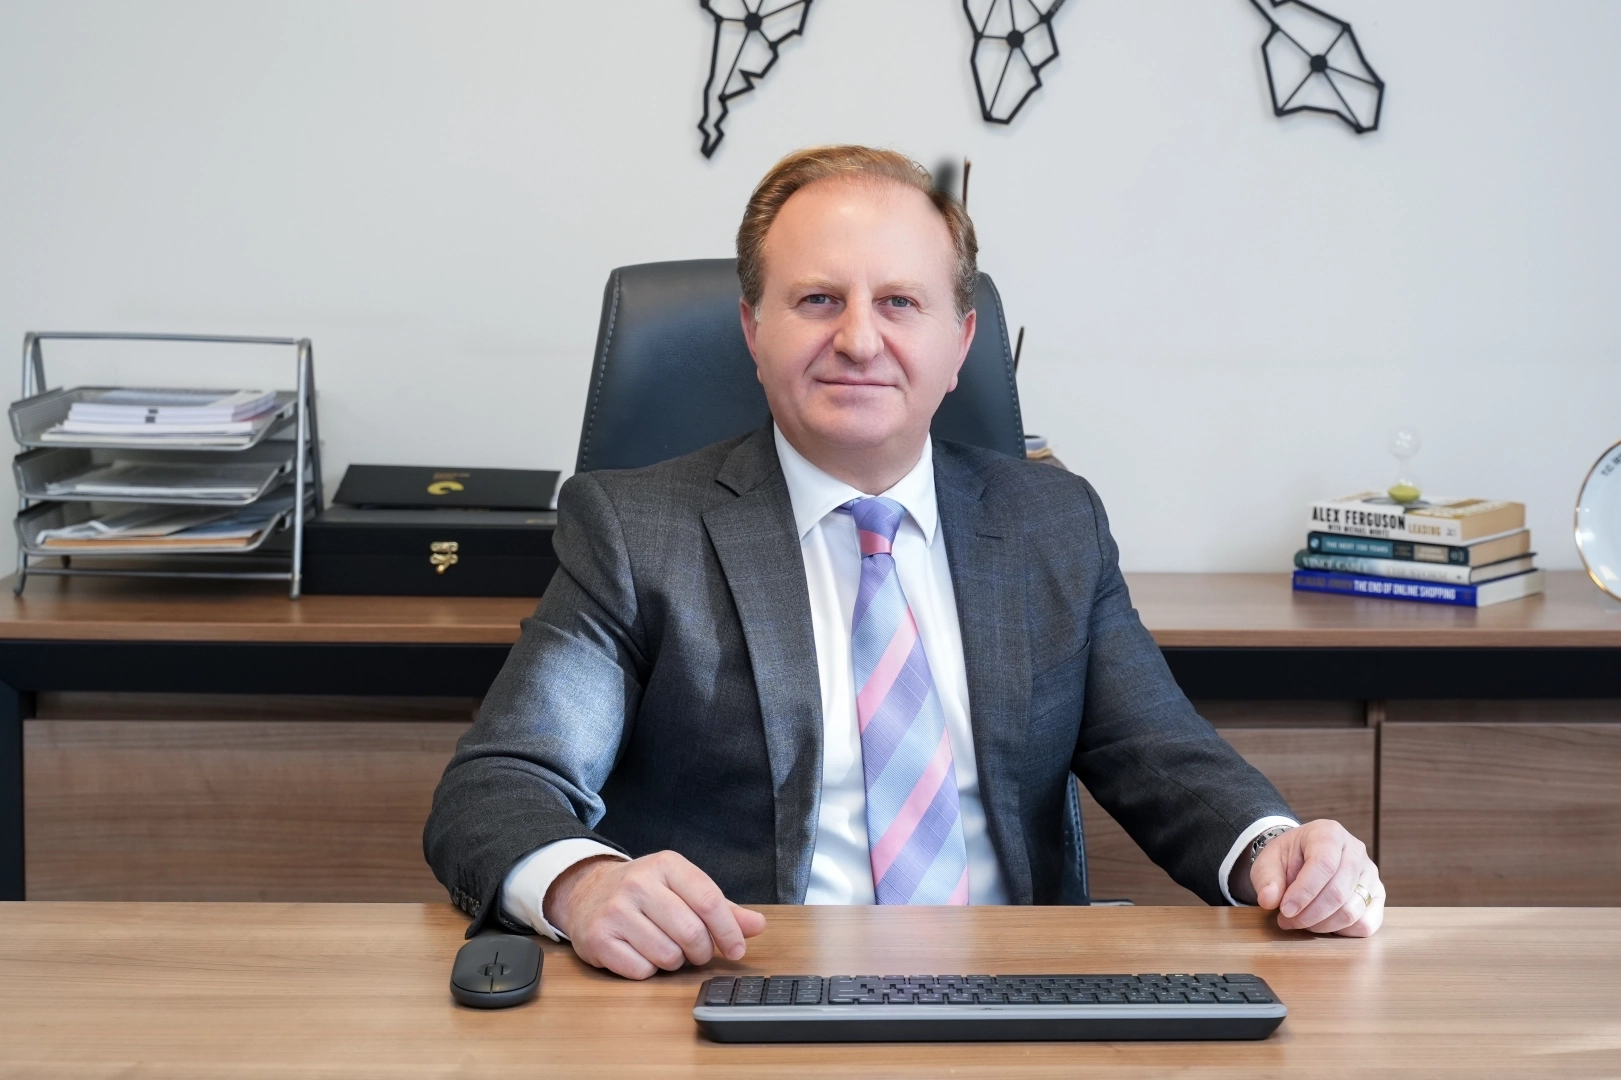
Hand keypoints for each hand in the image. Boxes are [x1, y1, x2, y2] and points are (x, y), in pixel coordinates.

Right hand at [544, 850, 767, 979]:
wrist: (586, 892)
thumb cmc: (644, 892)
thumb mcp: (682, 888)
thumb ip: (722, 908)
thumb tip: (757, 926)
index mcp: (666, 865)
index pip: (709, 901)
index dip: (729, 932)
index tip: (737, 950)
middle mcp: (639, 884)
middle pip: (691, 933)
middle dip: (701, 951)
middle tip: (696, 951)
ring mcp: (615, 911)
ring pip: (667, 956)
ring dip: (674, 961)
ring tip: (664, 946)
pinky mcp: (598, 939)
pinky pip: (641, 971)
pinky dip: (648, 970)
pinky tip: (640, 952)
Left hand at [1250, 820, 1383, 936]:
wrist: (1302, 860)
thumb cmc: (1287, 859)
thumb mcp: (1268, 862)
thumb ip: (1267, 879)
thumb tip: (1268, 900)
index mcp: (1329, 833)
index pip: (1323, 864)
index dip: (1303, 892)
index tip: (1285, 910)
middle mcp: (1355, 851)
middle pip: (1338, 892)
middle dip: (1309, 914)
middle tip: (1287, 920)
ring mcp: (1370, 874)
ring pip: (1352, 911)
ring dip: (1322, 925)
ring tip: (1300, 922)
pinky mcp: (1377, 897)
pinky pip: (1366, 924)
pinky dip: (1342, 932)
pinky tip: (1322, 924)